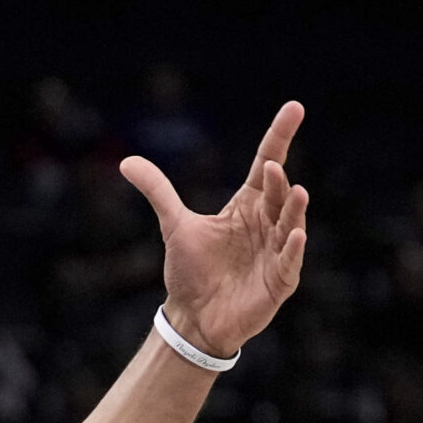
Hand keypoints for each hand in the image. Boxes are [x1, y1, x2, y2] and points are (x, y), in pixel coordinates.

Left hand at [123, 100, 309, 357]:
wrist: (193, 316)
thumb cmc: (192, 271)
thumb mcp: (175, 225)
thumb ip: (158, 191)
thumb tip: (127, 161)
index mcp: (246, 208)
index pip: (265, 165)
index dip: (279, 136)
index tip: (294, 107)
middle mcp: (267, 224)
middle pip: (276, 194)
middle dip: (276, 182)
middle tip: (271, 166)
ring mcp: (277, 252)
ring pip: (290, 224)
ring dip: (293, 209)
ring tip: (295, 190)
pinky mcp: (280, 281)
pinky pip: (290, 262)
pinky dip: (294, 248)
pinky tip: (296, 234)